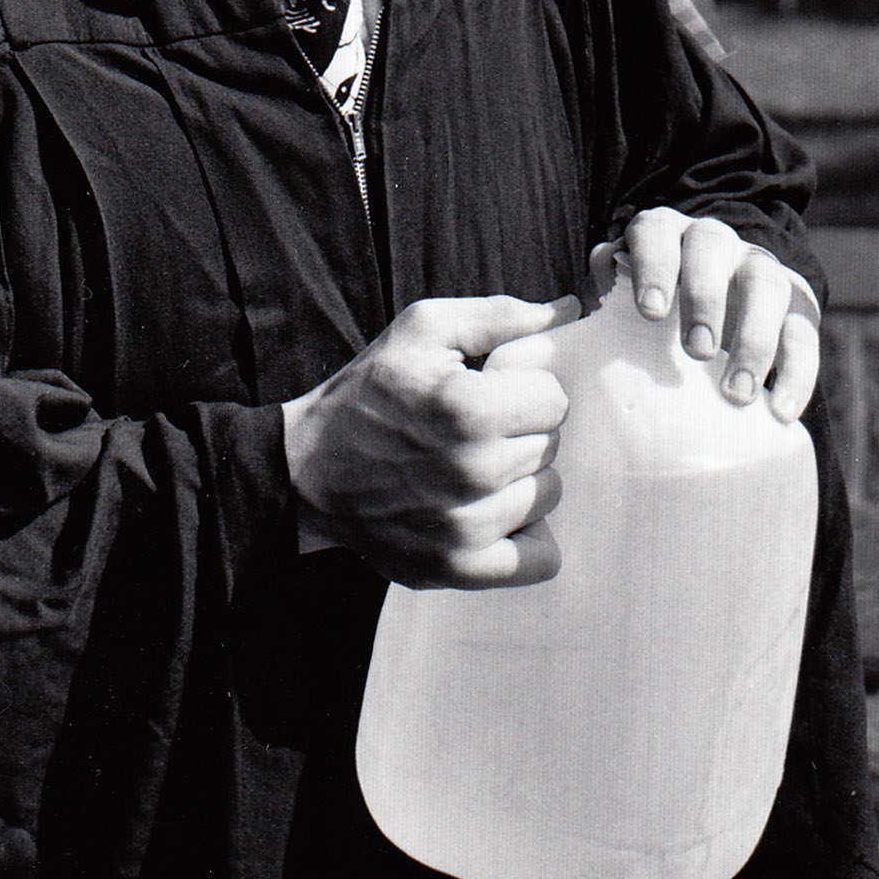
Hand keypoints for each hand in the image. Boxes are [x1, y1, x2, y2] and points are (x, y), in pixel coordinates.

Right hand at [282, 295, 577, 590]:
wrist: (307, 469)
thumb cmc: (371, 391)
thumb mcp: (424, 329)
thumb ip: (500, 316)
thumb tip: (570, 310)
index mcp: (466, 407)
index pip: (554, 399)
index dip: (526, 388)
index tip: (493, 390)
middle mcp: (471, 471)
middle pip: (551, 446)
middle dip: (522, 430)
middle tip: (478, 427)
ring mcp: (466, 528)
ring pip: (548, 495)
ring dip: (523, 478)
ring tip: (478, 466)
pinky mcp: (459, 569)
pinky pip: (541, 559)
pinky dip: (528, 535)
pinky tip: (493, 510)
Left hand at [591, 208, 819, 423]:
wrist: (709, 316)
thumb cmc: (648, 314)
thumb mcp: (618, 303)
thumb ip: (600, 302)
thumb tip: (578, 317)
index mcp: (665, 235)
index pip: (657, 231)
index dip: (654, 265)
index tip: (651, 310)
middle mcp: (715, 243)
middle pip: (714, 248)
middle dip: (705, 297)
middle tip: (696, 349)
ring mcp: (759, 271)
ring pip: (768, 283)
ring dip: (754, 337)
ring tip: (735, 392)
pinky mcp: (797, 310)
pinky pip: (803, 334)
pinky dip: (797, 373)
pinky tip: (781, 412)